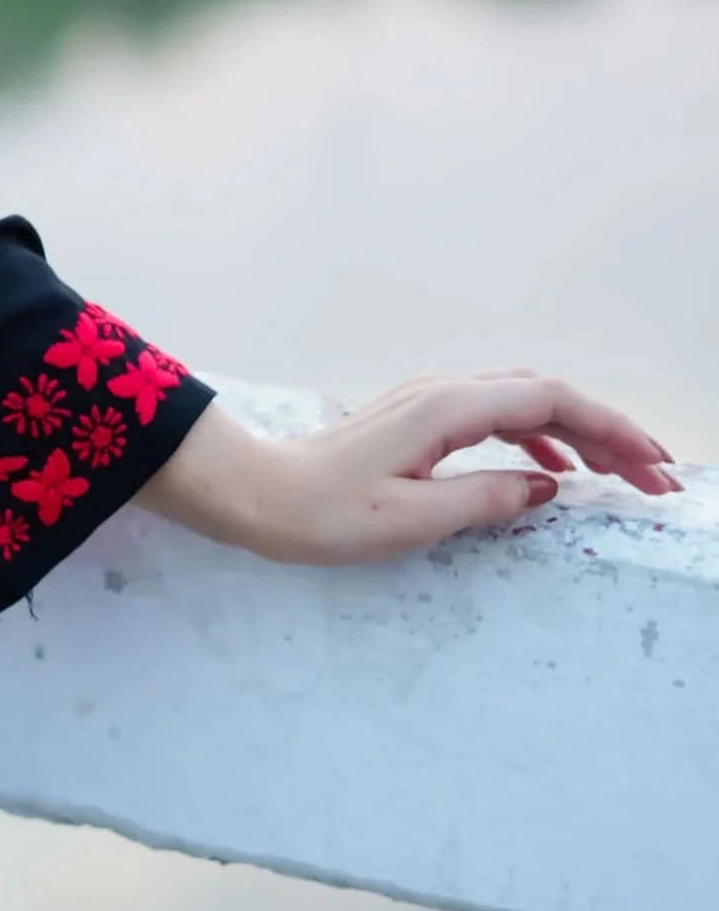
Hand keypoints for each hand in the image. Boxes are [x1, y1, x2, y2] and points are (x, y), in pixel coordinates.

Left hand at [139, 368, 682, 568]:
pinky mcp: (418, 419)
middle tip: (656, 477)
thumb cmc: (320, 512)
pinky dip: (537, 435)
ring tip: (619, 473)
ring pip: (524, 403)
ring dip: (577, 433)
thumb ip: (485, 499)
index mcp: (446, 407)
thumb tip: (546, 483)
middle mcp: (443, 390)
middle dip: (608, 431)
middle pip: (547, 395)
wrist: (255, 492)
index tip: (652, 466)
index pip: (551, 401)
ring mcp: (430, 400)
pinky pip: (496, 416)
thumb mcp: (409, 519)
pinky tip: (552, 465)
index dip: (611, 429)